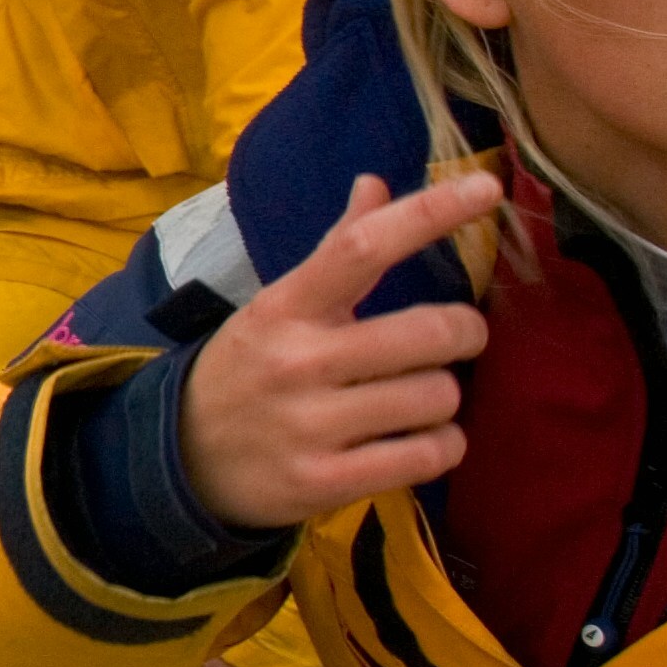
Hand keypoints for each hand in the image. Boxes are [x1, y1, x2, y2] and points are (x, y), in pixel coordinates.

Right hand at [173, 171, 501, 529]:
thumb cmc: (249, 371)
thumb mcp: (278, 307)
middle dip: (464, 332)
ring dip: (444, 397)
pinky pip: (428, 456)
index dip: (429, 213)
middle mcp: (297, 361)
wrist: (181, 462)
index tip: (485, 186)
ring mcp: (309, 426)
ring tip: (417, 399)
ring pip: (438, 396)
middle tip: (453, 339)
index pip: (362, 247)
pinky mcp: (325, 483)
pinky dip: (441, 446)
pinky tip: (419, 440)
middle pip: (430, 331)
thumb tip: (376, 184)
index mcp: (286, 307)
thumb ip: (335, 249)